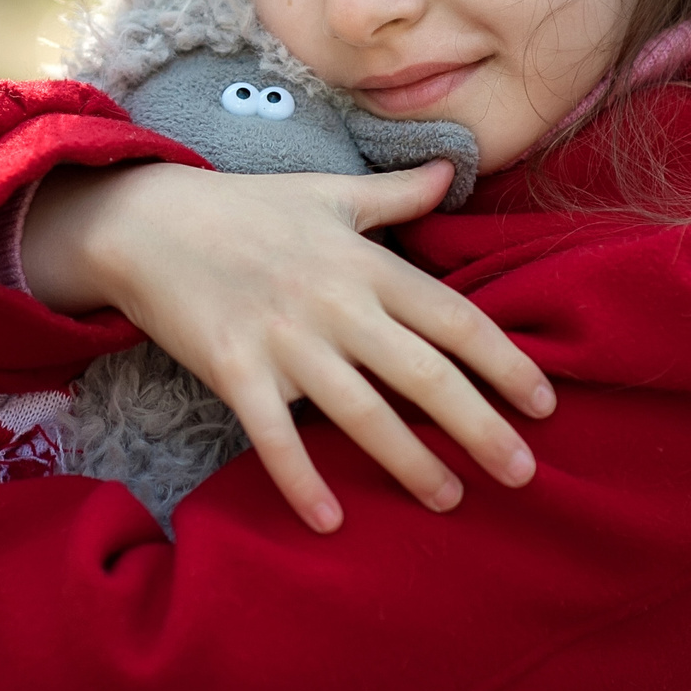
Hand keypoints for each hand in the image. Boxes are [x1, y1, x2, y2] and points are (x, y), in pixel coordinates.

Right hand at [21, 160, 556, 531]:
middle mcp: (333, 302)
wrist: (145, 221)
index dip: (503, 361)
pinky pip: (274, 435)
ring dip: (408, 461)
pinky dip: (301, 478)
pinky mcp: (232, 368)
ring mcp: (283, 338)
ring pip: (360, 411)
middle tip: (523, 473)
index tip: (544, 403)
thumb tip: (452, 170)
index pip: (452, 316)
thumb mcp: (327, 193)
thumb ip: (395, 194)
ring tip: (449, 499)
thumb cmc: (244, 208)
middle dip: (478, 426)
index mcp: (364, 261)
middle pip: (422, 372)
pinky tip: (331, 521)